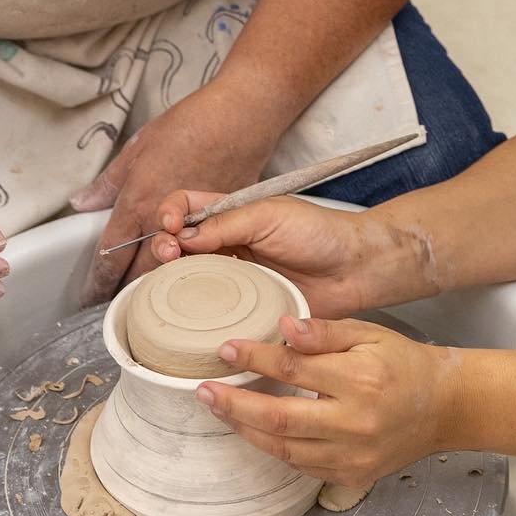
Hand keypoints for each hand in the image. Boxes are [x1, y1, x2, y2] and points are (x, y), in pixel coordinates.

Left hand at [70, 82, 280, 304]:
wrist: (241, 117)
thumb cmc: (189, 124)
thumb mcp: (139, 146)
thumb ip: (109, 182)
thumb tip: (82, 202)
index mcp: (138, 203)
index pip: (110, 256)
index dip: (98, 282)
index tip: (90, 297)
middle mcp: (163, 222)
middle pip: (140, 274)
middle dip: (127, 294)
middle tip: (118, 309)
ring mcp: (195, 228)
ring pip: (173, 272)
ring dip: (160, 286)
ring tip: (149, 302)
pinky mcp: (223, 226)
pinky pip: (204, 257)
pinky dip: (193, 268)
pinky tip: (190, 276)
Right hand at [149, 192, 373, 319]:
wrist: (353, 269)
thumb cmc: (319, 233)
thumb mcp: (270, 215)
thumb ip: (226, 224)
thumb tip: (183, 236)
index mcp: (230, 213)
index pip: (185, 205)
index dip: (170, 212)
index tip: (170, 224)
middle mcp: (226, 243)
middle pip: (177, 242)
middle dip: (162, 244)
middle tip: (170, 254)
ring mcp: (233, 276)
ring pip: (188, 276)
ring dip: (171, 276)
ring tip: (174, 276)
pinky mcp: (243, 307)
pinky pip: (210, 310)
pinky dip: (194, 309)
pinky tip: (189, 309)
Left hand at [195, 316, 460, 485]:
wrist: (446, 408)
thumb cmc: (404, 363)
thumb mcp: (369, 334)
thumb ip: (325, 332)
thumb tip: (284, 327)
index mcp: (359, 380)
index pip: (293, 368)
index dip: (255, 358)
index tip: (226, 349)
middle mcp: (354, 423)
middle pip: (280, 419)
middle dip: (235, 406)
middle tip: (204, 392)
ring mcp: (353, 456)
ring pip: (285, 449)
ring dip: (247, 431)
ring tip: (221, 411)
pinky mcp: (353, 476)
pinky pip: (302, 467)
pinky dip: (275, 449)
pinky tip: (256, 431)